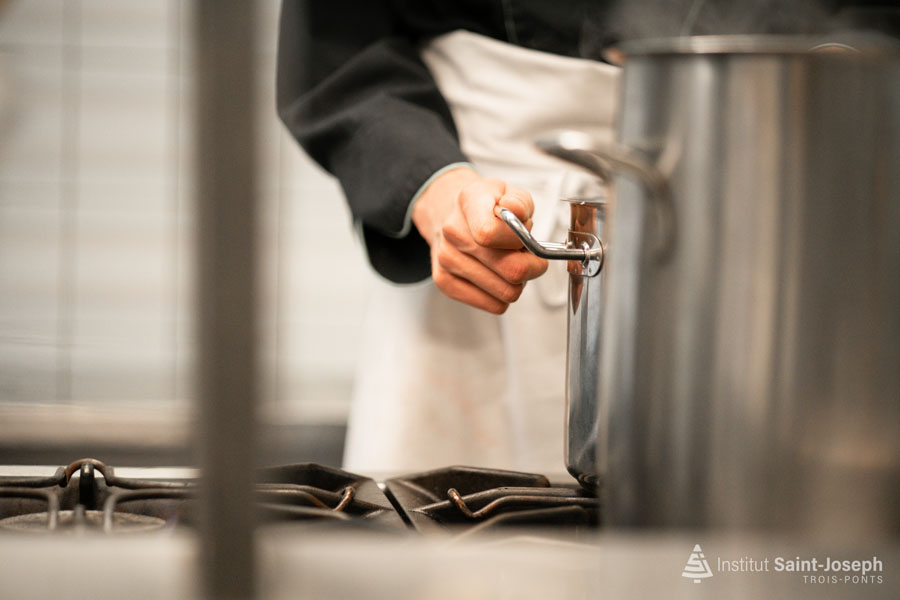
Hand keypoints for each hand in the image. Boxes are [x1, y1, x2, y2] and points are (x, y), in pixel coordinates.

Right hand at [411, 167, 548, 313]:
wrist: (448, 212)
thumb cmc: (483, 205)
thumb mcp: (508, 191)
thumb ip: (520, 202)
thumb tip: (517, 212)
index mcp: (469, 202)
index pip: (493, 234)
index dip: (521, 242)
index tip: (526, 239)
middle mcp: (452, 232)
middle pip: (510, 271)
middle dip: (530, 267)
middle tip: (525, 256)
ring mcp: (446, 260)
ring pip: (506, 293)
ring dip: (516, 281)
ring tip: (507, 262)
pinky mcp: (445, 283)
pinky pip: (494, 306)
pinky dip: (502, 295)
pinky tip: (496, 275)